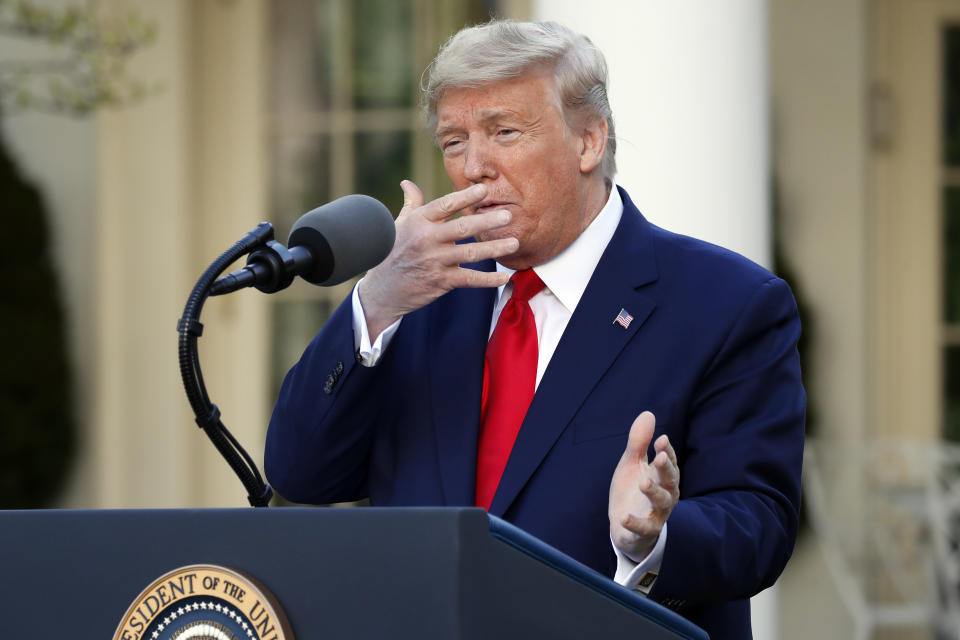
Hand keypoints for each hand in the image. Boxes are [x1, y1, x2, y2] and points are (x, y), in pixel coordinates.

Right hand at [358, 180, 518, 338]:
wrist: (382, 288)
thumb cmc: (393, 251)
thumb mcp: (399, 224)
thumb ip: (411, 203)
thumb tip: (407, 183)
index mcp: (419, 221)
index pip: (445, 205)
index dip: (465, 196)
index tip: (484, 189)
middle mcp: (427, 239)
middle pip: (462, 228)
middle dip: (487, 221)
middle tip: (508, 216)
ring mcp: (434, 261)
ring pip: (470, 254)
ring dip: (494, 248)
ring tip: (514, 243)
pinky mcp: (441, 281)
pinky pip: (469, 279)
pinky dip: (488, 279)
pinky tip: (504, 277)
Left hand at [609, 411, 679, 561]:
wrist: (624, 526)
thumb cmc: (632, 491)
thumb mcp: (632, 464)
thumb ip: (639, 442)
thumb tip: (649, 413)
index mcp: (662, 476)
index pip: (669, 462)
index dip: (667, 451)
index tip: (661, 440)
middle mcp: (664, 494)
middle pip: (670, 481)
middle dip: (666, 469)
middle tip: (660, 457)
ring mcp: (656, 513)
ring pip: (661, 503)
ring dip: (654, 492)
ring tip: (644, 482)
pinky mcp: (644, 531)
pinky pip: (643, 528)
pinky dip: (635, 523)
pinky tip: (624, 517)